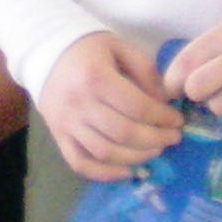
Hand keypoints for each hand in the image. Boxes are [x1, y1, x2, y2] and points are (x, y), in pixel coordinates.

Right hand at [35, 32, 183, 182]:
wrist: (44, 51)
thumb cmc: (87, 48)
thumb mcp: (120, 47)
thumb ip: (145, 71)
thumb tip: (164, 102)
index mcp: (96, 77)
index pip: (136, 107)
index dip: (162, 118)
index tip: (177, 121)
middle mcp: (79, 104)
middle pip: (123, 133)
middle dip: (155, 140)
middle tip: (172, 139)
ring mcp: (66, 123)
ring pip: (105, 152)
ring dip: (136, 157)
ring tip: (155, 151)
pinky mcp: (58, 136)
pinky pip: (80, 163)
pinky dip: (104, 174)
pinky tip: (126, 172)